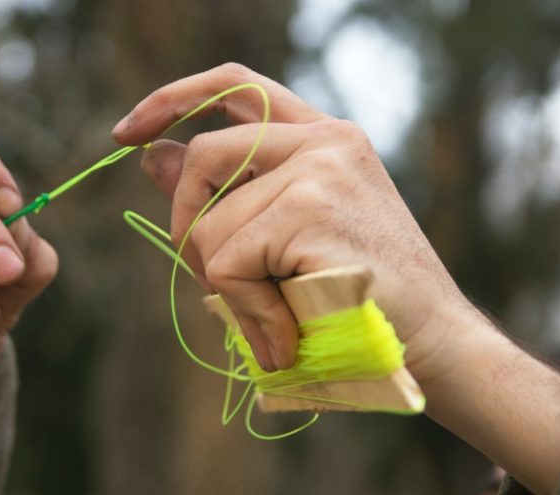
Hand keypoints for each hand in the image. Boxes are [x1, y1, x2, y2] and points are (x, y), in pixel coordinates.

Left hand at [113, 63, 472, 383]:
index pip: (234, 85)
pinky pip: (228, 263)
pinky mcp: (312, 209)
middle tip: (217, 282)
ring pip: (209, 227)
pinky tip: (285, 337)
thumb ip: (222, 194)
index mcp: (322, 138)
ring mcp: (320, 168)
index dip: (174, 99)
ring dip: (229, 292)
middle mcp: (324, 140)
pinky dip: (246, 313)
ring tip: (276, 326)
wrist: (432, 344)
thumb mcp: (283, 239)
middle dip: (187, 226)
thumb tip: (151, 155)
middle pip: (204, 156)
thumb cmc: (357, 298)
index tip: (127, 133)